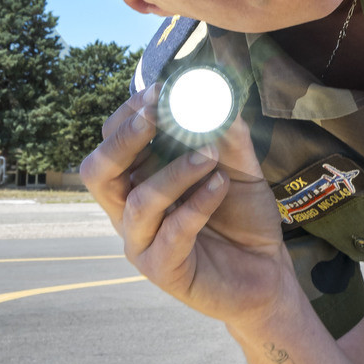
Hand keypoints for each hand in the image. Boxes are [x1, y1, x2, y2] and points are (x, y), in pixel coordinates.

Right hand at [79, 84, 291, 329]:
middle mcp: (128, 211)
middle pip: (97, 172)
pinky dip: (197, 203)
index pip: (110, 142)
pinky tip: (220, 184)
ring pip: (139, 202)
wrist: (265, 274)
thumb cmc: (242, 217)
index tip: (159, 89)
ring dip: (175, 171)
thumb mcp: (237, 167)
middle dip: (124, 138)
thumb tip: (217, 94)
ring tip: (210, 155)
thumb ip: (226, 134)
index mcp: (136, 181)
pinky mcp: (163, 271)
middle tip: (157, 114)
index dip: (129, 113)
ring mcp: (141, 243)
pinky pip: (172, 233)